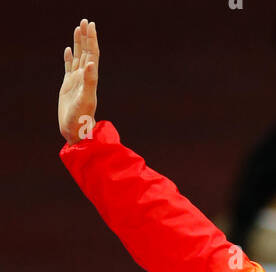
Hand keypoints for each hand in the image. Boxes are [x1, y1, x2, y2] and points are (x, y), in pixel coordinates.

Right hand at [59, 18, 98, 143]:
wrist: (76, 130)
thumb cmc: (82, 118)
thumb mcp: (86, 99)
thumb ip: (90, 81)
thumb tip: (91, 63)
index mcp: (89, 78)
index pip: (92, 54)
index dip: (91, 40)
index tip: (91, 25)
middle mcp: (84, 77)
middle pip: (86, 52)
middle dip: (86, 37)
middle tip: (85, 21)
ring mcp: (76, 81)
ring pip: (77, 57)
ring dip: (78, 44)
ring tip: (78, 29)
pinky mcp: (68, 86)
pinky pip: (68, 67)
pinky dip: (68, 57)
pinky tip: (68, 49)